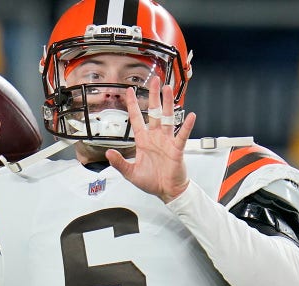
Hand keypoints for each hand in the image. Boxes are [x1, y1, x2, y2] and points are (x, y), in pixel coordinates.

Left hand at [105, 77, 195, 202]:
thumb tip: (108, 153)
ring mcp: (167, 141)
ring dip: (168, 104)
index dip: (133, 105)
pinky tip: (190, 116)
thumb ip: (119, 162)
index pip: (137, 118)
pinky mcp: (177, 149)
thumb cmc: (151, 181)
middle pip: (154, 112)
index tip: (130, 91)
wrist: (167, 191)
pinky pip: (181, 135)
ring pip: (167, 118)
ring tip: (168, 89)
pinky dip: (185, 126)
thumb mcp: (130, 173)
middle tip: (154, 81)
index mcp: (143, 141)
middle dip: (153, 96)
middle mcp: (155, 137)